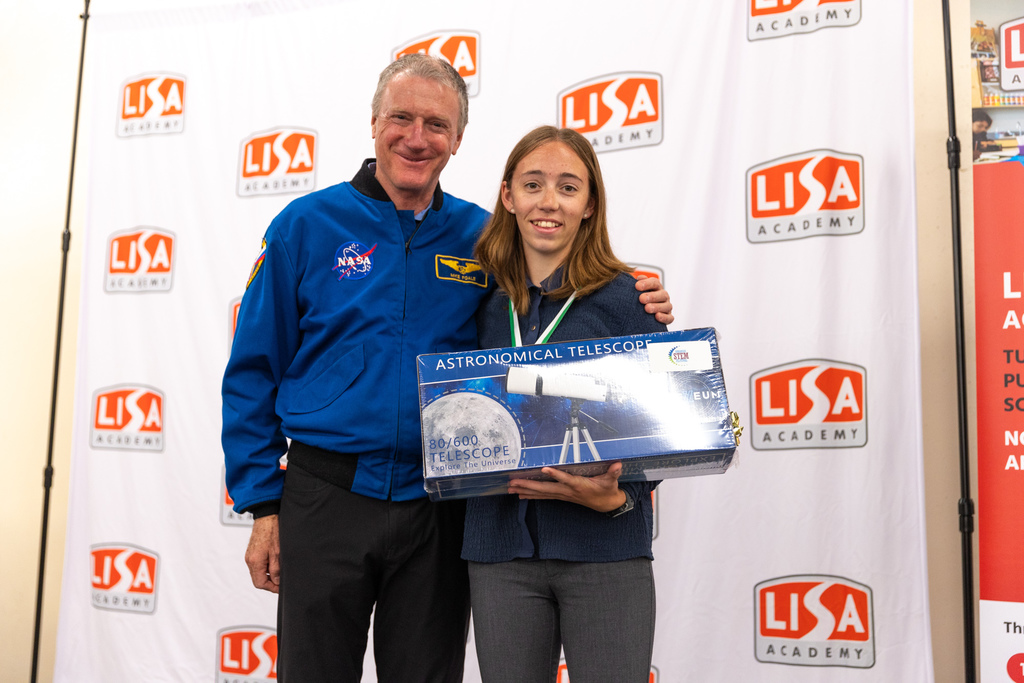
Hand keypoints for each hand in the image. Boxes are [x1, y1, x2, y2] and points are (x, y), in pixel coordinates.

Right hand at [245, 515, 280, 593]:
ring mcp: (249, 555)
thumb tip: (277, 582)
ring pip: (258, 573)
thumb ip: (276, 569)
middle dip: (270, 583)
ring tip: (279, 573)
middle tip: (281, 582)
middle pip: (258, 579)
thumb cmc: (272, 530)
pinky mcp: (252, 552)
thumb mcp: (278, 552)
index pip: (260, 583)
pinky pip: (257, 565)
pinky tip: (274, 564)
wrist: (267, 515)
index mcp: (255, 561)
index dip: (272, 588)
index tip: (281, 587)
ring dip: (268, 575)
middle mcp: (249, 559)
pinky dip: (265, 568)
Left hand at [508, 463, 626, 512]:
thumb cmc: (607, 489)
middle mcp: (568, 491)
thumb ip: (613, 472)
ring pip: (542, 493)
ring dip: (526, 490)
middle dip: (529, 486)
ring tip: (511, 488)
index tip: (545, 469)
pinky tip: (520, 494)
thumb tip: (617, 465)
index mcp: (579, 485)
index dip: (556, 474)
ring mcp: (563, 495)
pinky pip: (544, 496)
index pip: (566, 479)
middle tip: (513, 483)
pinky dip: (532, 495)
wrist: (607, 504)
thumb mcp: (612, 481)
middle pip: (546, 488)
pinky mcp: (562, 496)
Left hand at [634, 275, 673, 324]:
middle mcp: (663, 296)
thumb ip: (638, 284)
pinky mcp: (669, 318)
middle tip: (641, 298)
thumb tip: (639, 278)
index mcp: (656, 287)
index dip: (646, 284)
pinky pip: (669, 318)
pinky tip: (657, 316)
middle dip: (652, 296)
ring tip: (647, 308)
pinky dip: (664, 317)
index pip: (654, 283)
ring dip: (657, 307)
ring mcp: (667, 307)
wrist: (642, 313)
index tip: (637, 286)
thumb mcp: (638, 290)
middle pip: (662, 294)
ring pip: (667, 306)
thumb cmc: (639, 299)